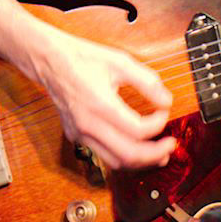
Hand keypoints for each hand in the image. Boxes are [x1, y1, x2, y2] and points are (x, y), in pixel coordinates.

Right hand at [24, 26, 175, 170]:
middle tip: (171, 146)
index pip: (138, 130)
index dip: (158, 124)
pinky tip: (135, 148)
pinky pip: (103, 155)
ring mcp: (80, 134)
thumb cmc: (83, 58)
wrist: (50, 61)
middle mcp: (88, 124)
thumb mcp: (120, 61)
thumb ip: (147, 81)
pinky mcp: (76, 136)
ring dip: (140, 162)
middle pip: (129, 155)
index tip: (164, 111)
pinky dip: (123, 157)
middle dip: (155, 154)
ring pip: (115, 162)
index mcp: (100, 105)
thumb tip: (166, 100)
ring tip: (158, 155)